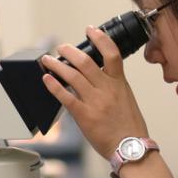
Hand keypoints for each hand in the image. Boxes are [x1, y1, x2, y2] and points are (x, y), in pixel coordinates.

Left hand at [41, 26, 148, 158]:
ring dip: (56, 65)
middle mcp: (107, 89)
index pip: (112, 53)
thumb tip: (98, 78)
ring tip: (48, 60)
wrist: (130, 148)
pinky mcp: (84, 115)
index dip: (100, 38)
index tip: (91, 30)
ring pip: (72, 76)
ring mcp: (95, 102)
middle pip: (85, 61)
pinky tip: (46, 79)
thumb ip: (113, 87)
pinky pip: (66, 97)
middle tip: (61, 48)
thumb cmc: (130, 127)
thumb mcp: (127, 100)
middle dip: (69, 51)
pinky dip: (54, 86)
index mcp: (119, 84)